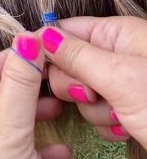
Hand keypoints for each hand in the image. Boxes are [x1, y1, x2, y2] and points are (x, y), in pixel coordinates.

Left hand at [0, 34, 70, 158]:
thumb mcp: (5, 137)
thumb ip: (17, 88)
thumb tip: (26, 41)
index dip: (9, 60)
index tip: (38, 47)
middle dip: (27, 89)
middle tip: (53, 77)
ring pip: (15, 130)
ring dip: (37, 118)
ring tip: (59, 109)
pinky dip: (45, 153)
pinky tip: (60, 154)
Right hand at [42, 16, 146, 146]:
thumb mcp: (119, 77)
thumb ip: (77, 55)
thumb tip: (40, 36)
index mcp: (117, 33)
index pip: (66, 30)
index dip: (46, 48)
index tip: (30, 68)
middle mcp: (116, 53)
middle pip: (68, 63)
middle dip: (76, 85)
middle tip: (92, 93)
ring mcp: (121, 81)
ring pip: (81, 92)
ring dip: (96, 110)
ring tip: (123, 115)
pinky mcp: (125, 106)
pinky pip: (97, 112)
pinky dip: (108, 124)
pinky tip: (128, 127)